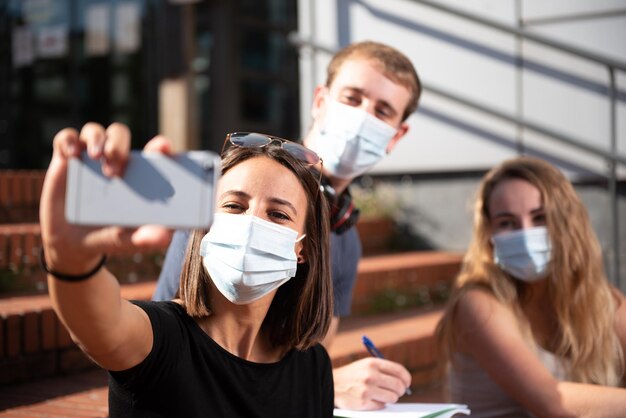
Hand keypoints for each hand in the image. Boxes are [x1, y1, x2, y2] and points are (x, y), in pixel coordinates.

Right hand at [40, 123, 172, 274]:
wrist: (72, 243)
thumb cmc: (109, 235)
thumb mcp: (127, 241)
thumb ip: (144, 238)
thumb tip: (165, 238)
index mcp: (137, 173)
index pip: (151, 151)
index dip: (159, 145)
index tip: (163, 146)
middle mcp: (114, 159)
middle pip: (120, 134)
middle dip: (119, 145)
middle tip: (114, 170)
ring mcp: (89, 158)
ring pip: (94, 131)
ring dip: (96, 139)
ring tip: (96, 157)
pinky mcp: (65, 159)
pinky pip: (65, 138)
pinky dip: (68, 141)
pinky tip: (71, 155)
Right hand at [333, 357, 411, 409]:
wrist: (332, 383)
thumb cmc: (353, 375)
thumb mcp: (366, 365)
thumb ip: (383, 370)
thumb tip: (403, 381)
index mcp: (373, 363)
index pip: (399, 371)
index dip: (406, 378)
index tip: (407, 383)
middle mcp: (370, 375)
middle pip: (398, 386)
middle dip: (401, 390)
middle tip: (399, 392)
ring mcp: (367, 389)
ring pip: (392, 397)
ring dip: (391, 398)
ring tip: (384, 396)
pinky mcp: (363, 402)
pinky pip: (382, 405)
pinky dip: (380, 404)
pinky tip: (373, 400)